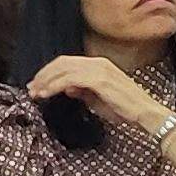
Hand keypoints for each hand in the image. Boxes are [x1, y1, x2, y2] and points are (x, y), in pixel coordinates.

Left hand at [27, 54, 162, 133]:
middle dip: (44, 75)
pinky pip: (69, 79)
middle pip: (62, 62)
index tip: (37, 84)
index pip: (68, 62)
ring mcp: (99, 70)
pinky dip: (54, 86)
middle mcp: (98, 63)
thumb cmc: (125, 108)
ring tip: (35, 92)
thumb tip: (67, 88)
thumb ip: (83, 91)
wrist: (144, 112)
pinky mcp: (98, 80)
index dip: (50, 72)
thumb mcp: (99, 99)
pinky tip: (46, 94)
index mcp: (99, 65)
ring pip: (63, 69)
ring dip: (46, 80)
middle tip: (31, 87)